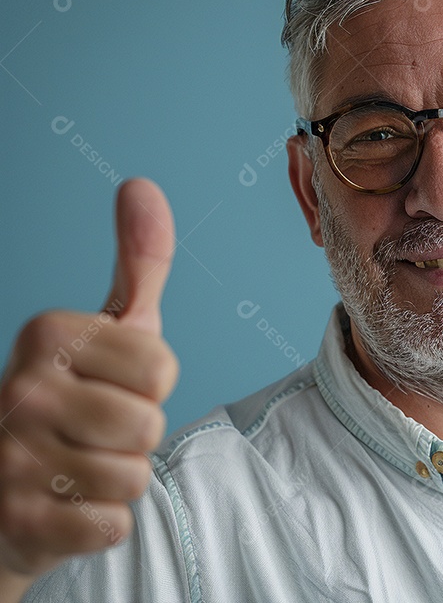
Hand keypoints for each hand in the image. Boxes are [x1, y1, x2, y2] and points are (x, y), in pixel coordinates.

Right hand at [0, 178, 178, 585]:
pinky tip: (68, 506)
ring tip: (80, 466)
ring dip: (118, 479)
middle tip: (94, 431)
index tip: (111, 386)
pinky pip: (111, 523)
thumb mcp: (111, 329)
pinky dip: (102, 522)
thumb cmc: (77, 402)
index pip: (161, 368)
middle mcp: (17, 389)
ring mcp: (9, 458)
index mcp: (47, 335)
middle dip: (136, 436)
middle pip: (148, 424)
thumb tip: (142, 184)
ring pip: (131, 476)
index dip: (150, 387)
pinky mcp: (16, 521)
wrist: (8, 494)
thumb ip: (138, 263)